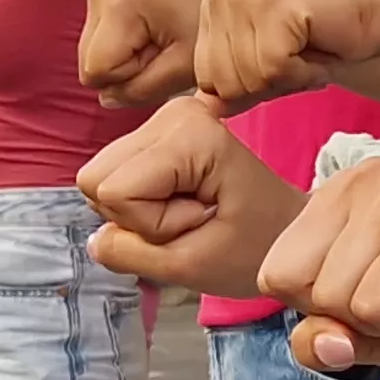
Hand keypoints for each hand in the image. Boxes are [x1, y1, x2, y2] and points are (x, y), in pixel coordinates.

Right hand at [77, 0, 220, 107]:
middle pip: (90, 67)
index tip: (164, 60)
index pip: (97, 72)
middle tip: (165, 56)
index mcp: (118, 3)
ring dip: (126, 67)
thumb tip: (106, 98)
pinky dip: (125, 57)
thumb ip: (140, 91)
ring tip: (161, 48)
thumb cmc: (211, 36)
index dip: (129, 80)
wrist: (225, 7)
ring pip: (93, 63)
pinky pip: (99, 53)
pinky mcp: (103, 5)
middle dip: (126, 73)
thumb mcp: (182, 71)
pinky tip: (152, 43)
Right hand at [77, 97, 306, 296]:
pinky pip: (110, 179)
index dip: (150, 224)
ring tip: (191, 212)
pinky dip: (140, 204)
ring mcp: (164, 118)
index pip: (115, 192)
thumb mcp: (192, 267)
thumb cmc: (254, 248)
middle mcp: (174, 112)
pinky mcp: (156, 132)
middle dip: (138, 216)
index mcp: (192, 132)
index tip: (199, 221)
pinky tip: (183, 201)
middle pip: (97, 180)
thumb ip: (132, 254)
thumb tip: (94, 240)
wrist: (285, 230)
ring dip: (139, 211)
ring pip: (98, 180)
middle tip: (194, 219)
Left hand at [192, 0, 379, 108]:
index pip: (206, 78)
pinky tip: (318, 60)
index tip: (279, 69)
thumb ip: (236, 89)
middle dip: (267, 88)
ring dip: (289, 81)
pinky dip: (304, 76)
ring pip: (249, 76)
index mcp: (213, 7)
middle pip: (225, 81)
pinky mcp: (276, 7)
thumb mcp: (269, 69)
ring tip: (308, 61)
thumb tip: (206, 112)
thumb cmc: (321, 42)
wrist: (372, 13)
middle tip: (297, 67)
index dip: (248, 89)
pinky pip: (275, 68)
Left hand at [256, 160, 379, 370]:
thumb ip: (323, 339)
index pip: (273, 272)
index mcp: (338, 192)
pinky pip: (374, 307)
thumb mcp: (370, 332)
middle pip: (293, 284)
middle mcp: (360, 180)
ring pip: (334, 298)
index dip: (322, 306)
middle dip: (350, 313)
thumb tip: (320, 342)